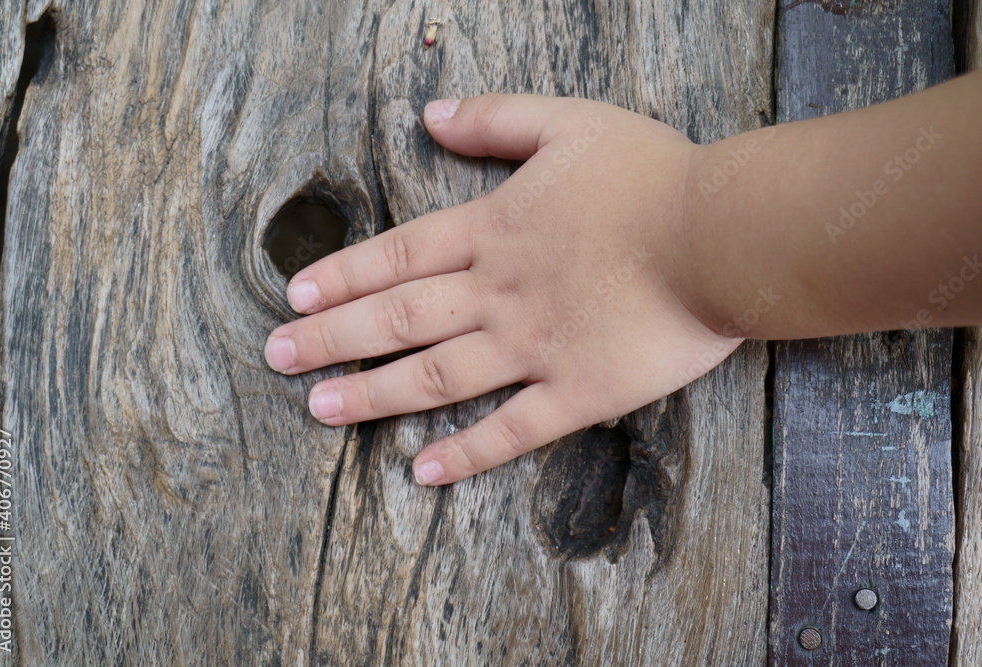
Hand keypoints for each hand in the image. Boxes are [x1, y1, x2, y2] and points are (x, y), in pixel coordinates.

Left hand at [264, 93, 740, 485]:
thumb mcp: (569, 123)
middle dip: (332, 339)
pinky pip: (512, 430)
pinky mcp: (579, 392)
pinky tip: (422, 471)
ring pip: (438, 376)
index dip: (342, 276)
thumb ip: (496, 119)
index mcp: (495, 231)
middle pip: (398, 319)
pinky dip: (466, 453)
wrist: (722, 236)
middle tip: (276, 359)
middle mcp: (499, 293)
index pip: (398, 256)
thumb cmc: (652, 176)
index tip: (294, 299)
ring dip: (375, 394)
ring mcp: (535, 347)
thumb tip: (430, 113)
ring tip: (321, 409)